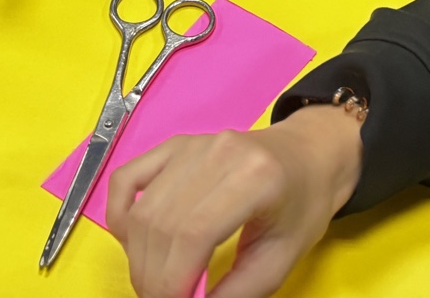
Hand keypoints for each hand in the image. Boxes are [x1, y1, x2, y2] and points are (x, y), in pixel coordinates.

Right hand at [107, 105, 364, 297]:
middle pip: (162, 224)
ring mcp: (191, 145)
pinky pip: (127, 179)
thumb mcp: (281, 259)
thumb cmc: (301, 206)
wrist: (309, 155)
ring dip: (138, 257)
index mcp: (254, 177)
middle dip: (153, 277)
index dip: (173, 280)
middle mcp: (217, 152)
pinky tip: (133, 242)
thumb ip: (238, 292)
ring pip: (141, 209)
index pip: (193, 234)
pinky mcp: (173, 145)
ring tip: (155, 282)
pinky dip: (120, 216)